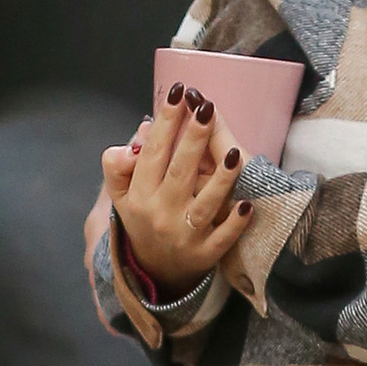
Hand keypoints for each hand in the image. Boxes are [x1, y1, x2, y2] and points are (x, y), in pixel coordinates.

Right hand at [108, 86, 251, 295]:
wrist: (155, 271)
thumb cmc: (144, 219)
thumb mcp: (121, 195)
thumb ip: (120, 164)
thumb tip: (144, 131)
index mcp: (139, 195)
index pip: (153, 153)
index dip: (166, 123)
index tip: (179, 94)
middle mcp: (160, 213)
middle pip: (179, 172)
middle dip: (193, 139)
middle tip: (205, 107)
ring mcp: (185, 235)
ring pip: (204, 205)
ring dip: (220, 180)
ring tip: (233, 153)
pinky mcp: (205, 254)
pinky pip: (222, 238)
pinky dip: (234, 223)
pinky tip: (246, 204)